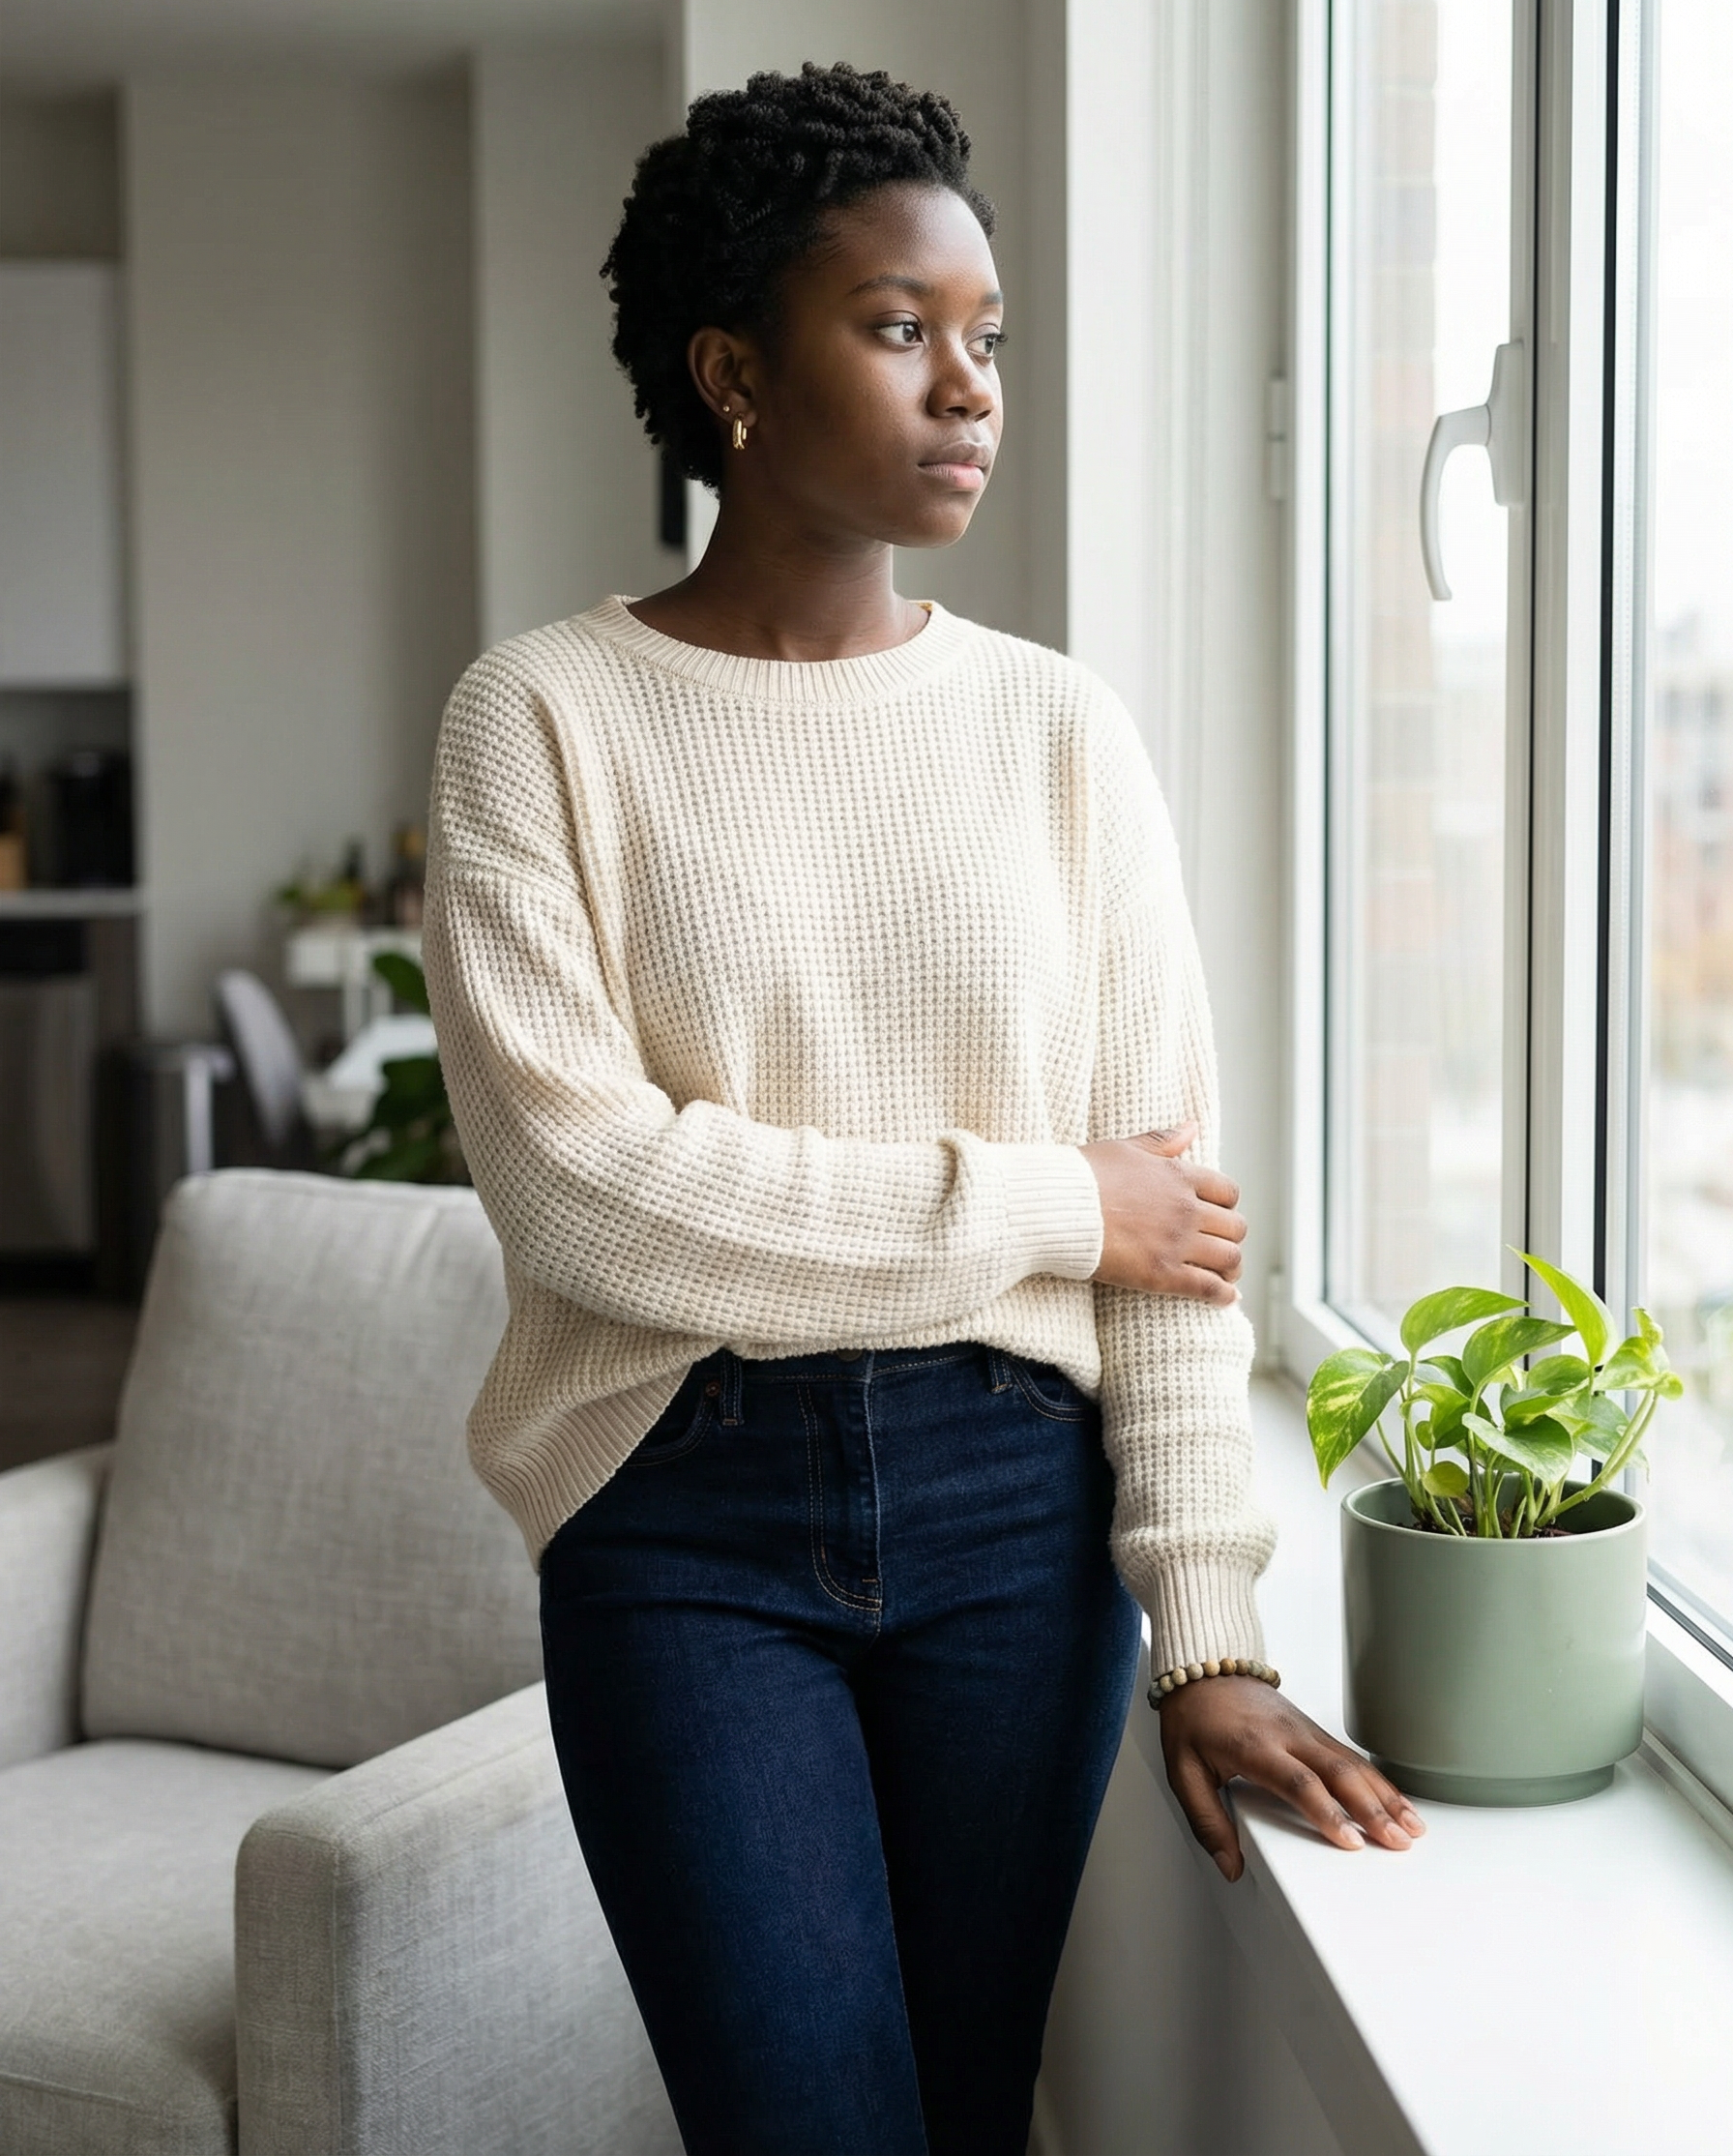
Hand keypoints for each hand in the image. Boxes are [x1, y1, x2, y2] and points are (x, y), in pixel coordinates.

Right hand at [1081, 1121, 1246, 1304]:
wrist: (1058, 1208)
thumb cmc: (1084, 1176)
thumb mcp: (1126, 1148)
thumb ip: (1163, 1141)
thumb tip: (1192, 1127)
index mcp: (1179, 1176)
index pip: (1227, 1192)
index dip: (1227, 1206)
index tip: (1219, 1215)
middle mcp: (1186, 1209)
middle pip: (1234, 1227)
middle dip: (1231, 1237)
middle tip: (1221, 1246)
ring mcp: (1177, 1242)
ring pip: (1229, 1257)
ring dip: (1232, 1268)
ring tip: (1228, 1275)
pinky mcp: (1163, 1273)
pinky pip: (1208, 1287)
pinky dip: (1224, 1295)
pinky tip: (1227, 1298)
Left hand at [1158, 1677, 1424, 1880]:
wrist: (1204, 1668)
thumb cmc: (1193, 1719)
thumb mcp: (1182, 1771)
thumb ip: (1206, 1821)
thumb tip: (1230, 1865)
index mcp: (1254, 1746)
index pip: (1298, 1781)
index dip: (1327, 1811)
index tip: (1350, 1840)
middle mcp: (1287, 1735)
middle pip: (1338, 1772)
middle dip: (1372, 1809)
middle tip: (1397, 1842)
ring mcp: (1305, 1730)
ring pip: (1353, 1762)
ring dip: (1386, 1796)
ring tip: (1413, 1828)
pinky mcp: (1315, 1730)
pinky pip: (1352, 1756)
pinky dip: (1380, 1780)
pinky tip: (1399, 1801)